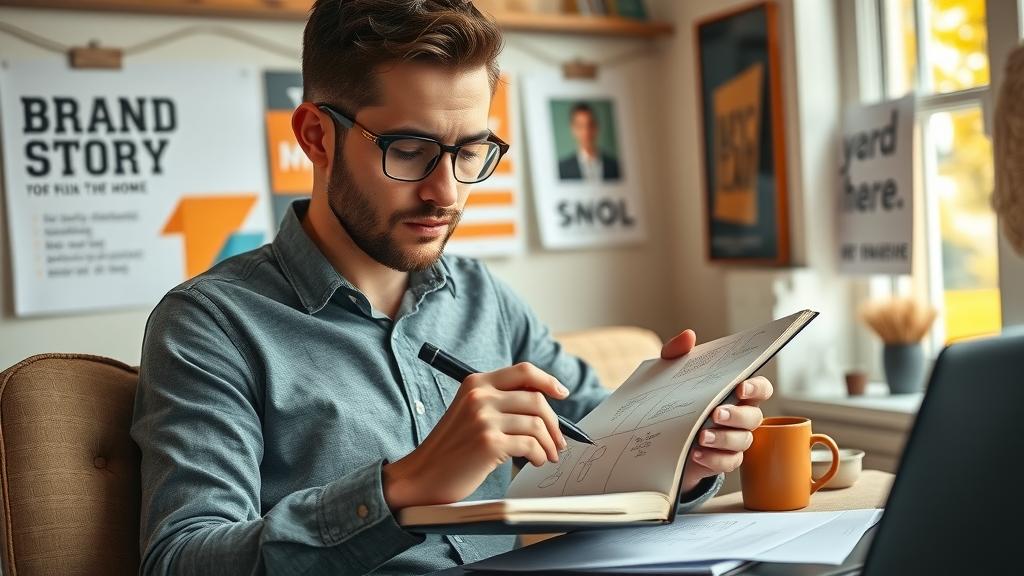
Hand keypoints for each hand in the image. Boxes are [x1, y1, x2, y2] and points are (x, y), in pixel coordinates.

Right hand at [382, 363, 567, 509]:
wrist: (423, 475)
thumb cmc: (451, 448)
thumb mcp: (471, 413)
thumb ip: (499, 402)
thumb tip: (544, 402)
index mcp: (475, 383)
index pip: (523, 371)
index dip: (548, 381)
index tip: (562, 393)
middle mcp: (479, 396)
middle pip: (537, 399)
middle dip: (555, 423)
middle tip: (558, 441)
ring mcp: (483, 419)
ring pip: (537, 424)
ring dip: (549, 444)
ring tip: (547, 456)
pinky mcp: (489, 444)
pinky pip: (530, 445)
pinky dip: (539, 456)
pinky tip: (534, 462)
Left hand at [661, 329, 773, 495]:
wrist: (657, 434)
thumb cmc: (674, 398)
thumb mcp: (669, 374)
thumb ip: (677, 353)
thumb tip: (688, 336)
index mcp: (734, 393)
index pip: (760, 388)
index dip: (756, 387)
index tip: (741, 388)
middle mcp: (740, 417)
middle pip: (754, 417)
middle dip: (737, 416)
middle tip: (716, 414)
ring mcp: (733, 440)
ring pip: (742, 441)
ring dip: (723, 439)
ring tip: (701, 436)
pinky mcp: (721, 460)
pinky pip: (728, 462)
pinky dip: (714, 459)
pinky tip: (696, 453)